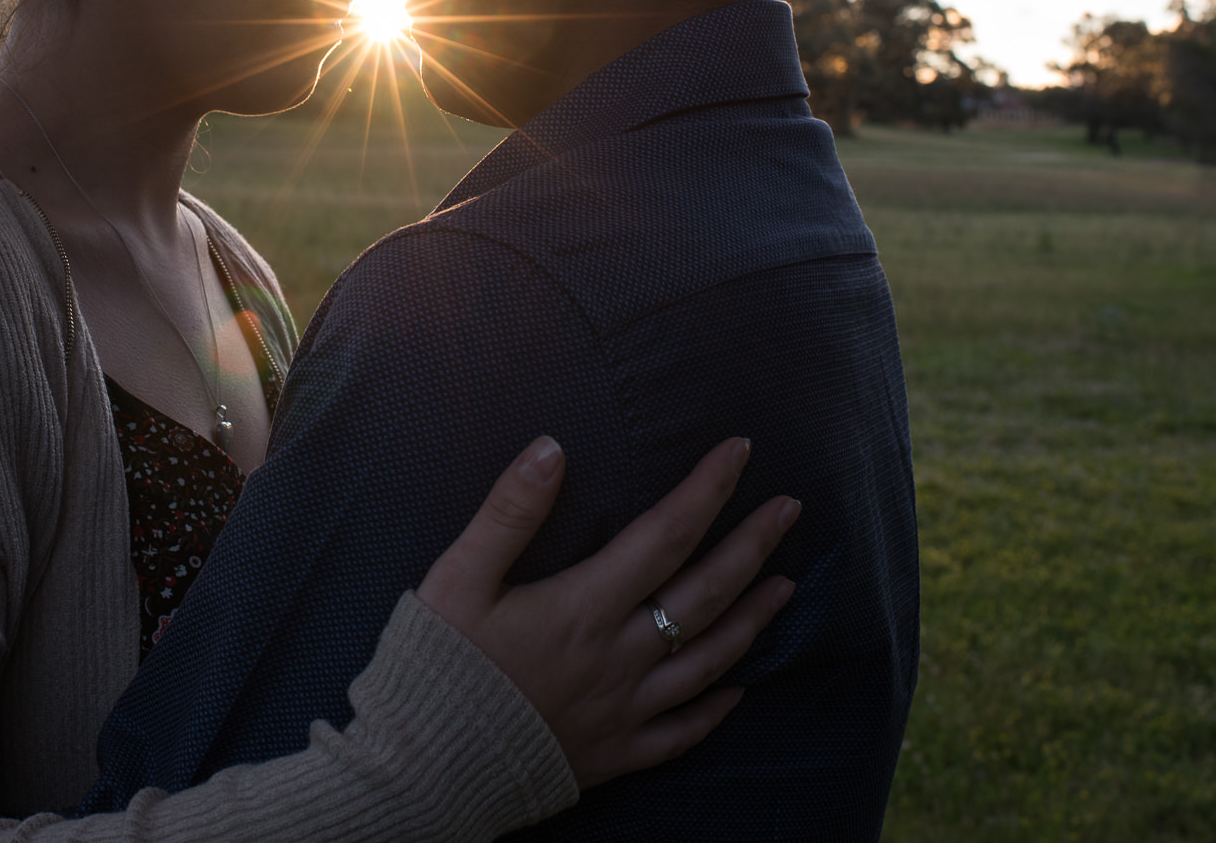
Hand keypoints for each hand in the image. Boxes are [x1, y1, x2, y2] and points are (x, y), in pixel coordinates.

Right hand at [417, 437, 797, 789]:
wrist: (425, 769)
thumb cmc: (437, 666)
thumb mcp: (458, 578)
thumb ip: (508, 512)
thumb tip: (551, 447)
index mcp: (584, 606)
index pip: (665, 533)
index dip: (708, 489)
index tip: (740, 450)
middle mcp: (618, 657)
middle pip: (704, 593)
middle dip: (752, 545)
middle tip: (790, 509)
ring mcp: (623, 710)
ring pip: (708, 659)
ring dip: (752, 619)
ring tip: (786, 586)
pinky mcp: (614, 755)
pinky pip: (682, 733)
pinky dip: (715, 709)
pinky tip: (737, 691)